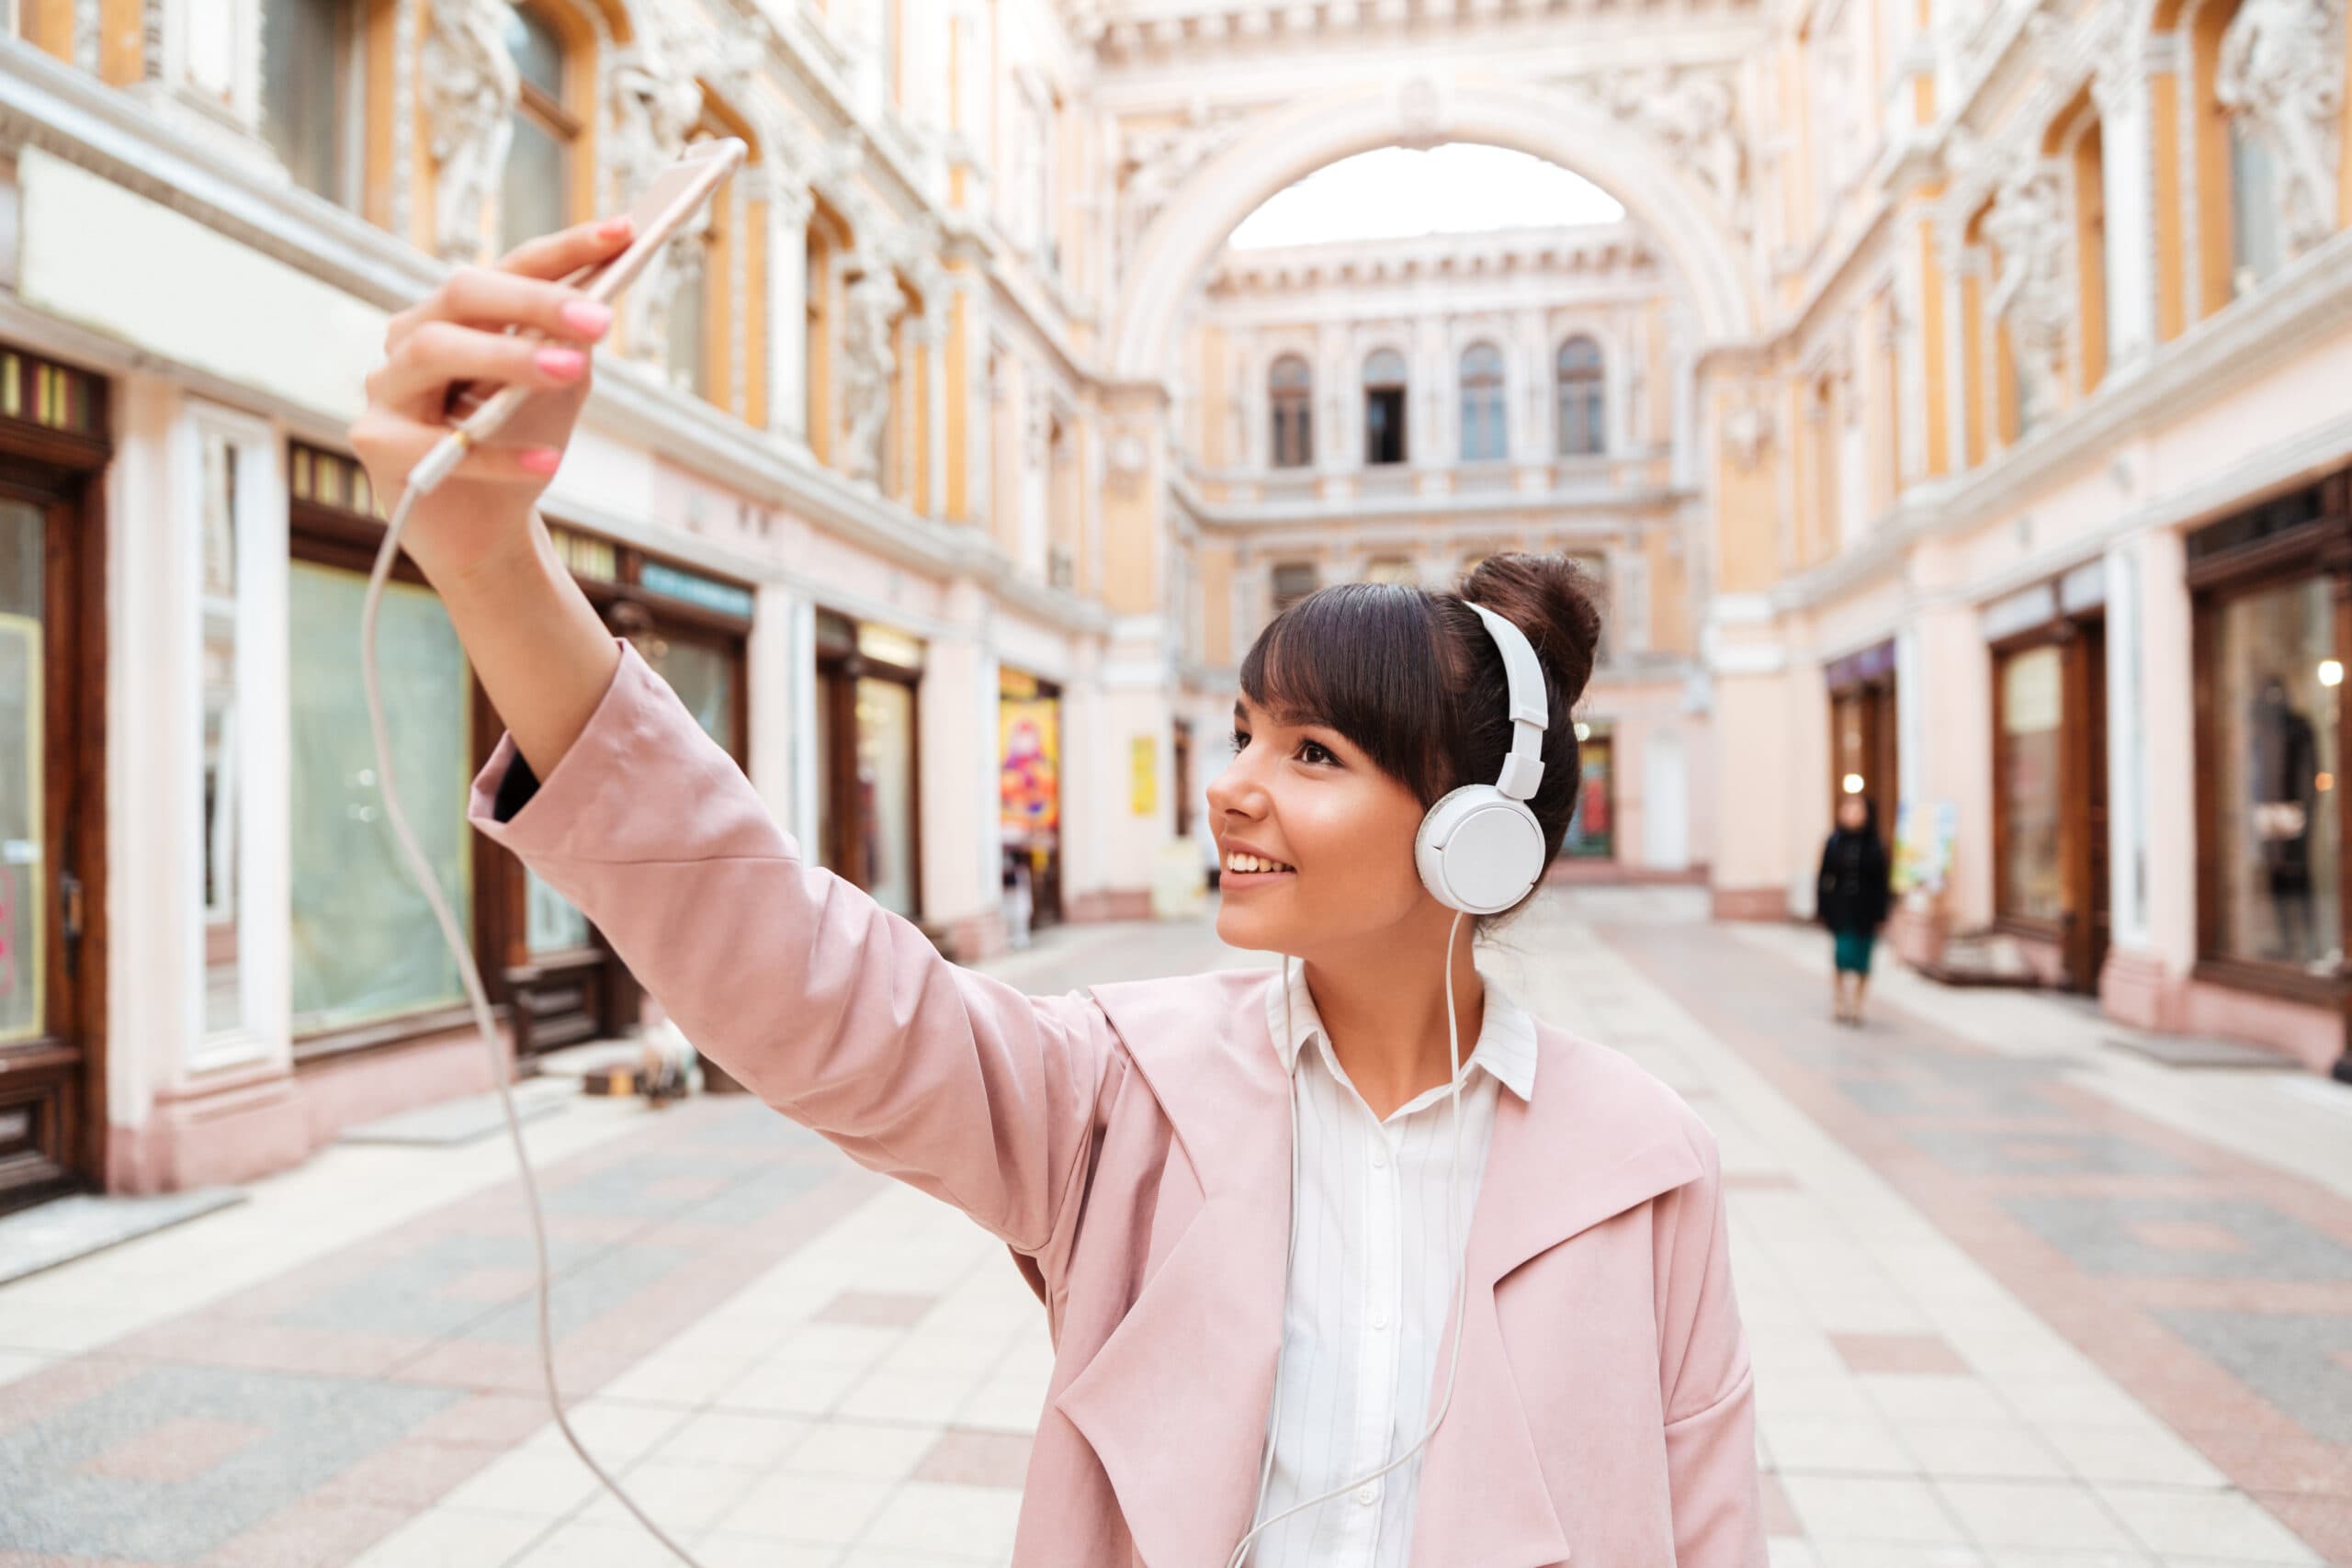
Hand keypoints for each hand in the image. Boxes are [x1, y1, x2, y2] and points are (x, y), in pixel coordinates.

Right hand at [349, 214, 631, 587]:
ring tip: (573, 370)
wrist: (483, 529)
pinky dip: (497, 455)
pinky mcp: (376, 444)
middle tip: (600, 318)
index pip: (511, 267)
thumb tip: (598, 298)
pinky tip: (548, 462)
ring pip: (434, 350)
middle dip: (534, 300)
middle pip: (463, 295)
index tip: (625, 231)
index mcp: (457, 315)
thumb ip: (570, 343)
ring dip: (508, 358)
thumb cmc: (517, 443)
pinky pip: (434, 444)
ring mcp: (387, 387)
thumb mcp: (557, 388)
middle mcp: (413, 338)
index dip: (566, 248)